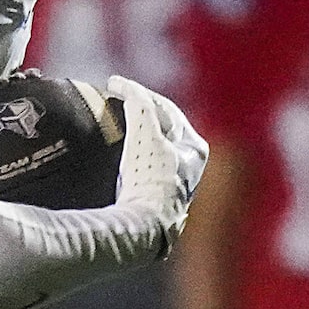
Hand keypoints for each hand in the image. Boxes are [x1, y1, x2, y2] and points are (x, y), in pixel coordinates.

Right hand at [102, 75, 209, 253]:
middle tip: (115, 101)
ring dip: (134, 134)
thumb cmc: (149, 177)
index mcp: (196, 148)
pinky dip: (128, 155)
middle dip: (139, 113)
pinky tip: (114, 157)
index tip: (113, 84)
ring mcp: (172, 185)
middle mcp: (190, 167)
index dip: (138, 92)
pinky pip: (141, 168)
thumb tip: (124, 86)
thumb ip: (137, 102)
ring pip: (152, 148)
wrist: (143, 225)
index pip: (166, 109)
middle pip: (162, 128)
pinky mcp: (154, 201)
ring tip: (113, 124)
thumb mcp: (145, 130)